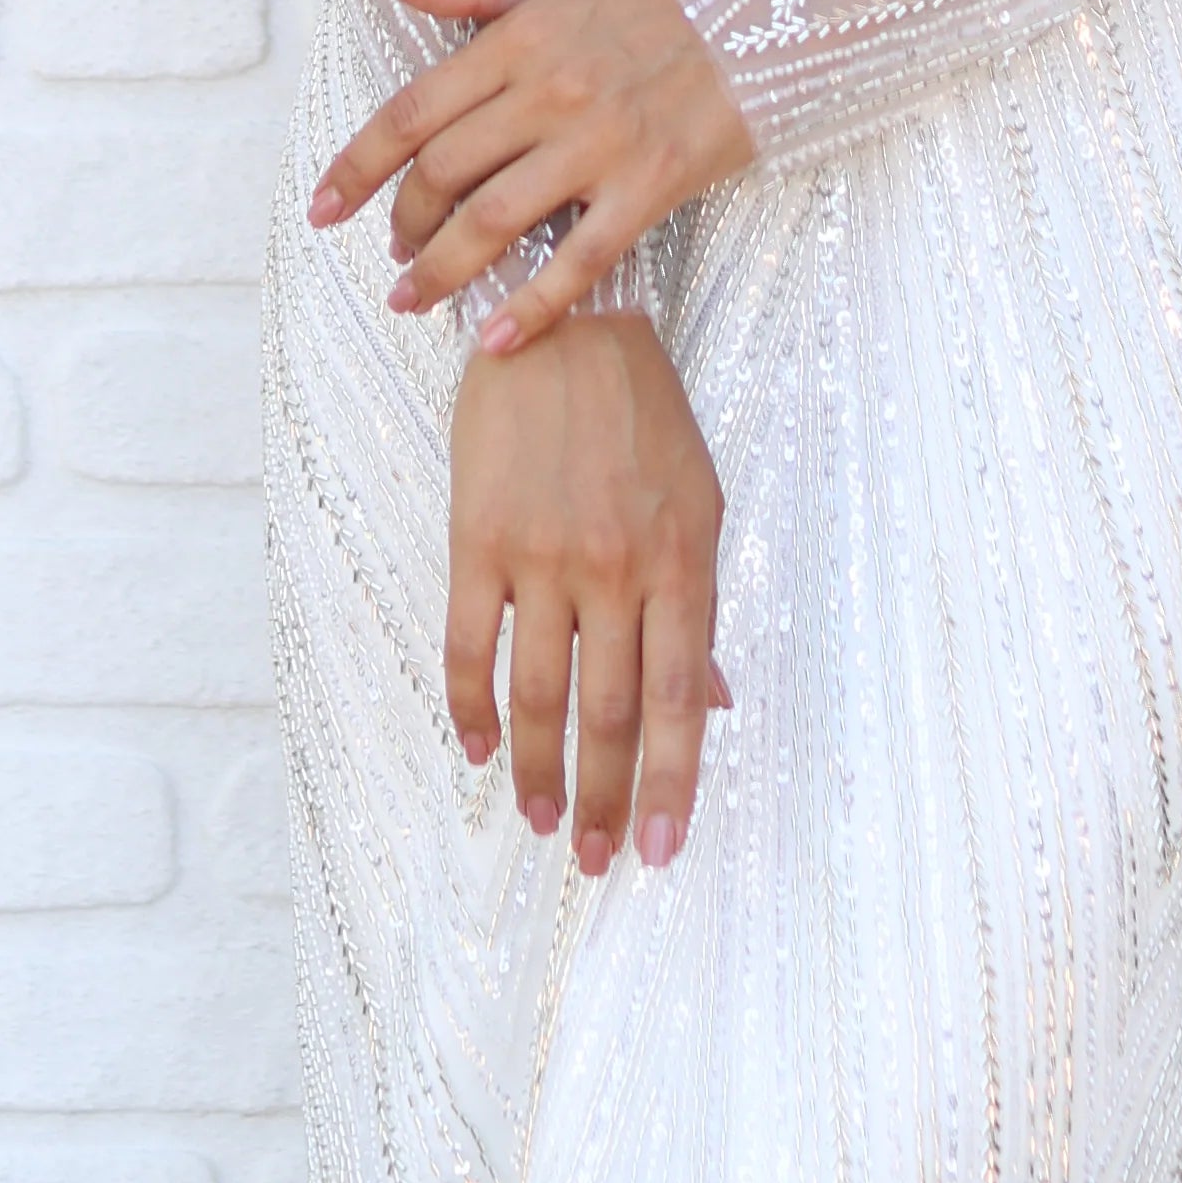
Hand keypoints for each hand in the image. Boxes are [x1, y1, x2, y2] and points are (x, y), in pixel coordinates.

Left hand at [314, 0, 758, 355]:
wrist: (764, 8)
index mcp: (516, 44)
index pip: (410, 115)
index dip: (356, 168)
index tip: (322, 210)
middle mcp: (547, 96)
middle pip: (443, 176)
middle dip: (402, 227)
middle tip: (393, 256)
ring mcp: (597, 146)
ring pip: (495, 223)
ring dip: (442, 273)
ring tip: (413, 301)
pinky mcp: (646, 188)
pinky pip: (580, 259)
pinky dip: (533, 305)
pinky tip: (497, 339)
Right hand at [447, 312, 729, 876]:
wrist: (563, 323)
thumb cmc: (642, 414)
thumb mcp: (698, 500)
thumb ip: (696, 606)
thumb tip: (712, 704)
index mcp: (681, 560)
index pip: (678, 701)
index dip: (670, 785)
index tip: (661, 849)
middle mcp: (614, 566)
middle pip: (609, 714)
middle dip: (607, 799)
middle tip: (600, 860)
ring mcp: (542, 554)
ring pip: (539, 694)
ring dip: (540, 773)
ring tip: (546, 823)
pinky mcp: (478, 537)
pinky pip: (469, 645)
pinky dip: (470, 709)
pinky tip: (478, 751)